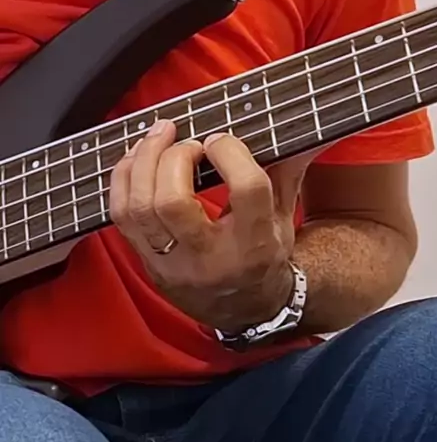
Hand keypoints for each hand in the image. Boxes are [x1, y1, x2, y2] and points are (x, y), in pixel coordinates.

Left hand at [109, 119, 308, 331]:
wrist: (245, 310)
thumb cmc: (265, 252)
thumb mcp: (284, 214)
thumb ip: (289, 168)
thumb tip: (312, 131)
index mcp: (255, 243)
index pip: (245, 190)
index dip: (230, 154)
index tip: (220, 140)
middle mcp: (210, 258)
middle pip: (174, 201)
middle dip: (174, 157)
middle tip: (186, 141)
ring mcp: (173, 264)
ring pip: (140, 208)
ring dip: (142, 162)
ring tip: (157, 137)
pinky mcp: (148, 263)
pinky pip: (120, 216)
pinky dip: (123, 180)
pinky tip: (137, 159)